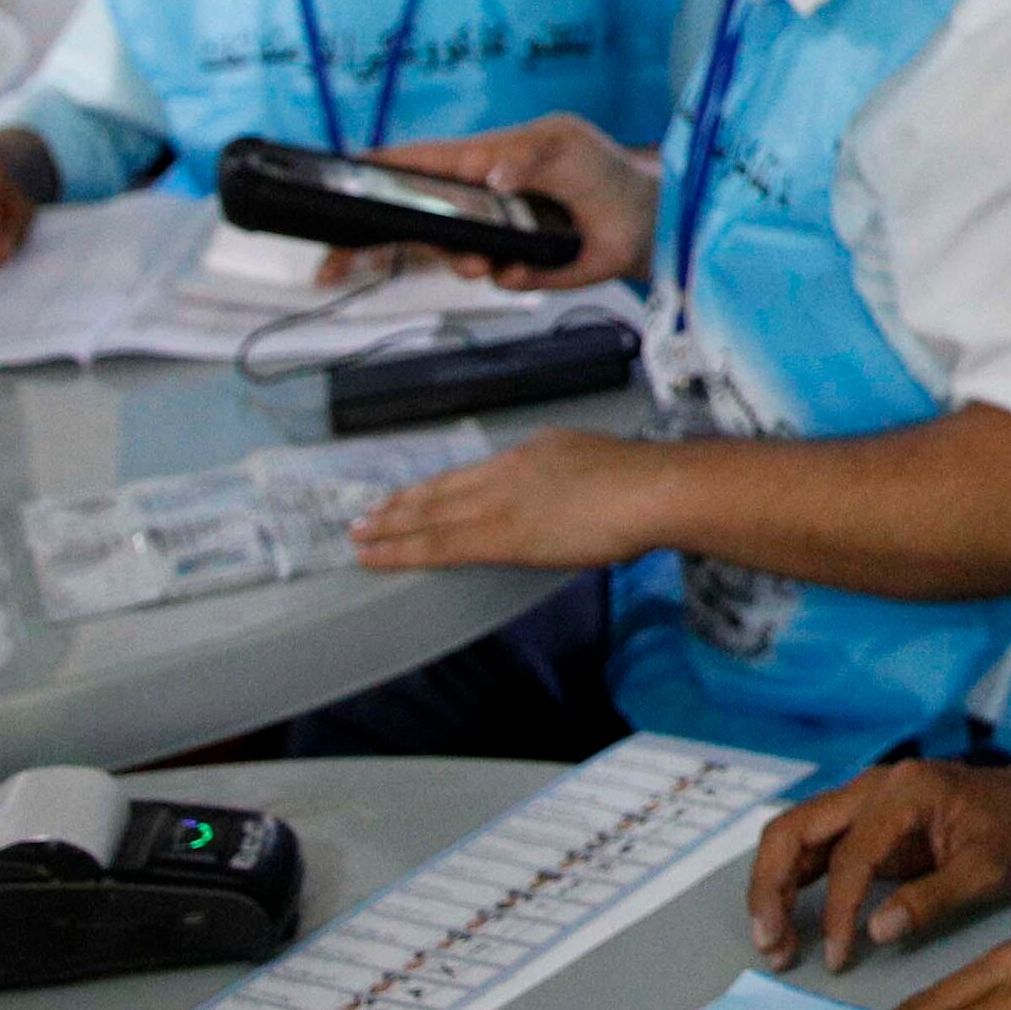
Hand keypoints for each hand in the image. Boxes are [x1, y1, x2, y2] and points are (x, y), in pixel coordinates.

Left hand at [350, 430, 674, 569]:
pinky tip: (377, 557)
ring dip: (389, 527)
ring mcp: (500, 501)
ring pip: (429, 516)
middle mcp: (507, 471)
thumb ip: (571, 480)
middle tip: (364, 516)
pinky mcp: (500, 535)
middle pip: (441, 490)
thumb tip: (567, 499)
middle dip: (400, 505)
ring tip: (358, 537)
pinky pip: (438, 545)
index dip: (436, 487)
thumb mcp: (598, 464)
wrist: (652, 490)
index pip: (471, 473)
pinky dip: (401, 551)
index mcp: (534, 452)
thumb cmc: (644, 485)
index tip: (411, 496)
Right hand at [364, 114, 655, 290]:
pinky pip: (501, 279)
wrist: (647, 218)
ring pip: (454, 255)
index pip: (424, 164)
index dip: (381, 171)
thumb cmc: (601, 169)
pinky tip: (518, 271)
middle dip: (384, 239)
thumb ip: (527, 154)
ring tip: (476, 263)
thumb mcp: (566, 145)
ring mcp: (498, 239)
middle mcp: (481, 203)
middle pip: (420, 220)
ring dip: (458, 261)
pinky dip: (507, 277)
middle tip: (348, 259)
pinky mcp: (522, 270)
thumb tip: (492, 175)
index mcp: (484, 162)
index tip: (343, 179)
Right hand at [747, 757, 1010, 976]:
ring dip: (773, 887)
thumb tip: (877, 930)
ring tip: (774, 944)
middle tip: (770, 945)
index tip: (837, 957)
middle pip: (793, 829)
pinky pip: (811, 846)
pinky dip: (791, 882)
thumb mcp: (990, 870)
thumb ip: (934, 898)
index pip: (850, 854)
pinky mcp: (861, 820)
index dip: (837, 911)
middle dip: (771, 889)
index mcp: (906, 790)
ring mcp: (862, 799)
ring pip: (792, 835)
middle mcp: (872, 786)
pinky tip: (790, 922)